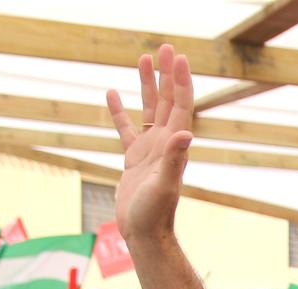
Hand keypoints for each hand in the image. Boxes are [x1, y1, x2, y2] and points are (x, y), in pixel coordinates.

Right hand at [106, 45, 195, 243]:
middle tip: (164, 47)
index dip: (180, 81)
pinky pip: (125, 129)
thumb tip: (185, 133)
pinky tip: (112, 93)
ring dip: (146, 85)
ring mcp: (149, 150)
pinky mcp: (133, 159)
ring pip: (147, 110)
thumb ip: (174, 159)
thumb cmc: (155, 213)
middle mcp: (165, 143)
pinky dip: (119, 111)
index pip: (179, 105)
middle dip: (166, 74)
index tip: (178, 57)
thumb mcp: (164, 184)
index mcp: (174, 145)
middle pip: (166, 101)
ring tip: (144, 58)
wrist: (144, 233)